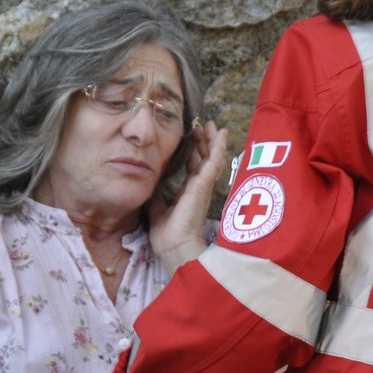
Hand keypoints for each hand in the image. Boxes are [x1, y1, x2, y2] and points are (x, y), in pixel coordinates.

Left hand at [149, 120, 228, 272]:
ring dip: (213, 141)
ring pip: (211, 158)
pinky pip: (214, 161)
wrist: (173, 246)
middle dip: (205, 142)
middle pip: (204, 159)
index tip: (192, 138)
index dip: (194, 152)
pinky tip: (222, 134)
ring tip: (214, 125)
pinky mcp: (204, 185)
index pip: (193, 168)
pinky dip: (219, 147)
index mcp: (187, 193)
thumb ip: (156, 199)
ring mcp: (203, 186)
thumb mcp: (156, 210)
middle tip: (204, 126)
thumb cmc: (166, 235)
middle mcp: (198, 187)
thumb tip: (150, 189)